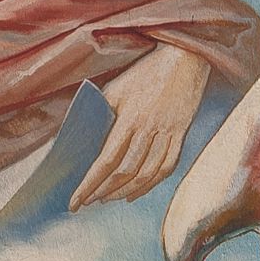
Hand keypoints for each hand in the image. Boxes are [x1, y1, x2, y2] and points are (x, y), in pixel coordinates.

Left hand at [69, 43, 209, 208]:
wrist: (184, 59)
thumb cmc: (144, 73)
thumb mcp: (116, 88)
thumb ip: (100, 113)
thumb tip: (83, 140)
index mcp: (129, 117)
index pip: (105, 160)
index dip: (89, 184)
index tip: (75, 201)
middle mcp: (149, 129)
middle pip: (124, 172)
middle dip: (102, 191)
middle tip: (88, 201)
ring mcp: (168, 134)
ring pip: (146, 174)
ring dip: (124, 192)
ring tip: (107, 199)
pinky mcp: (182, 135)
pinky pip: (166, 168)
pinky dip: (150, 185)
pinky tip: (135, 192)